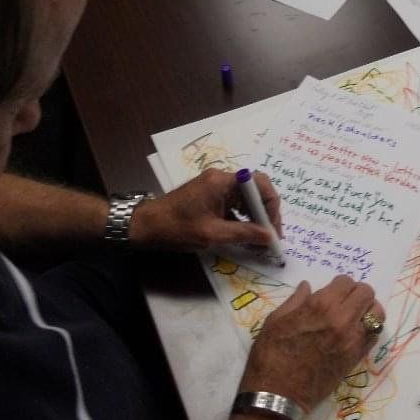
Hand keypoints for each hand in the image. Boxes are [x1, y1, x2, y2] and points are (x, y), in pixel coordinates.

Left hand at [129, 168, 281, 251]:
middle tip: (271, 237)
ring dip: (255, 218)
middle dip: (266, 213)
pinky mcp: (210, 196)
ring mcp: (215, 187)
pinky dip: (243, 219)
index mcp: (222, 181)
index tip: (274, 229)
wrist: (145, 226)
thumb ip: (243, 233)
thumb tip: (269, 237)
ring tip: (261, 241)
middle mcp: (222, 179)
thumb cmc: (176, 228)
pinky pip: (234, 204)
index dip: (271, 206)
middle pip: (255, 190)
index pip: (259, 184)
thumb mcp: (212, 234)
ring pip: (246, 199)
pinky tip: (246, 237)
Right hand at [238, 276, 385, 411]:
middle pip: (366, 293)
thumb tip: (307, 286)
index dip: (340, 284)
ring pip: (376, 313)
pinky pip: (374, 335)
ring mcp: (352, 339)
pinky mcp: (356, 357)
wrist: (278, 393)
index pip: (347, 281)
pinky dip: (369, 329)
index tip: (333, 291)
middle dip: (357, 293)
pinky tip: (356, 332)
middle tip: (346, 301)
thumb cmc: (272, 354)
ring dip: (368, 310)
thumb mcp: (276, 320)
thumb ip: (295, 300)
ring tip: (355, 315)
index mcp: (321, 305)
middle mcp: (342, 318)